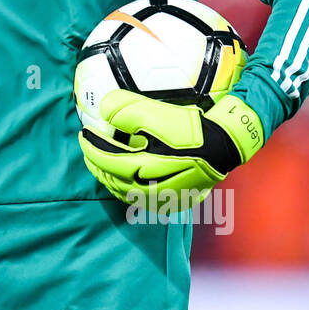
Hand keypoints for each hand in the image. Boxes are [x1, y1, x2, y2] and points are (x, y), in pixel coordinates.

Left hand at [79, 89, 263, 213]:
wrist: (225, 145)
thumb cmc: (190, 129)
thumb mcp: (156, 113)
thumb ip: (126, 110)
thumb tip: (104, 109)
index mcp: (144, 169)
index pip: (107, 161)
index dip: (91, 148)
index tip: (83, 134)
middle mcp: (151, 190)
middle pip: (113, 181)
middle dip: (97, 164)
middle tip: (89, 148)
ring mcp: (164, 199)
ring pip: (127, 193)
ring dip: (111, 178)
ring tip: (103, 162)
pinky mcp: (175, 201)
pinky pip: (143, 198)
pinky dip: (129, 187)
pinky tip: (128, 176)